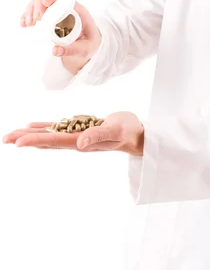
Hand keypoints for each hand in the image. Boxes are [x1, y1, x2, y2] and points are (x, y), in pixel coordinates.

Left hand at [2, 111, 143, 155]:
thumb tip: (80, 143)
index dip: (36, 141)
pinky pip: (58, 128)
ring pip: (49, 135)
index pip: (54, 142)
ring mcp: (77, 135)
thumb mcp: (115, 131)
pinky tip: (33, 125)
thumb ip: (98, 136)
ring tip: (12, 135)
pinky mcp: (80, 128)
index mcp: (82, 142)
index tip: (18, 142)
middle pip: (47, 140)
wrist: (136, 133)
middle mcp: (75, 141)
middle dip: (26, 139)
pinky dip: (44, 127)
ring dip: (31, 135)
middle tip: (6, 138)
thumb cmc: (128, 132)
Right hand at [20, 0, 101, 74]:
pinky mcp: (49, 13)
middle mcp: (68, 6)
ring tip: (28, 25)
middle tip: (35, 21)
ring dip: (31, 8)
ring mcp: (57, 8)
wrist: (87, 45)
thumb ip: (72, 50)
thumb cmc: (89, 45)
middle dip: (39, 3)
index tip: (44, 3)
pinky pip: (36, 8)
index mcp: (80, 11)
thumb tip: (54, 50)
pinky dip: (28, 14)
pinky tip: (23, 24)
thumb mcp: (85, 50)